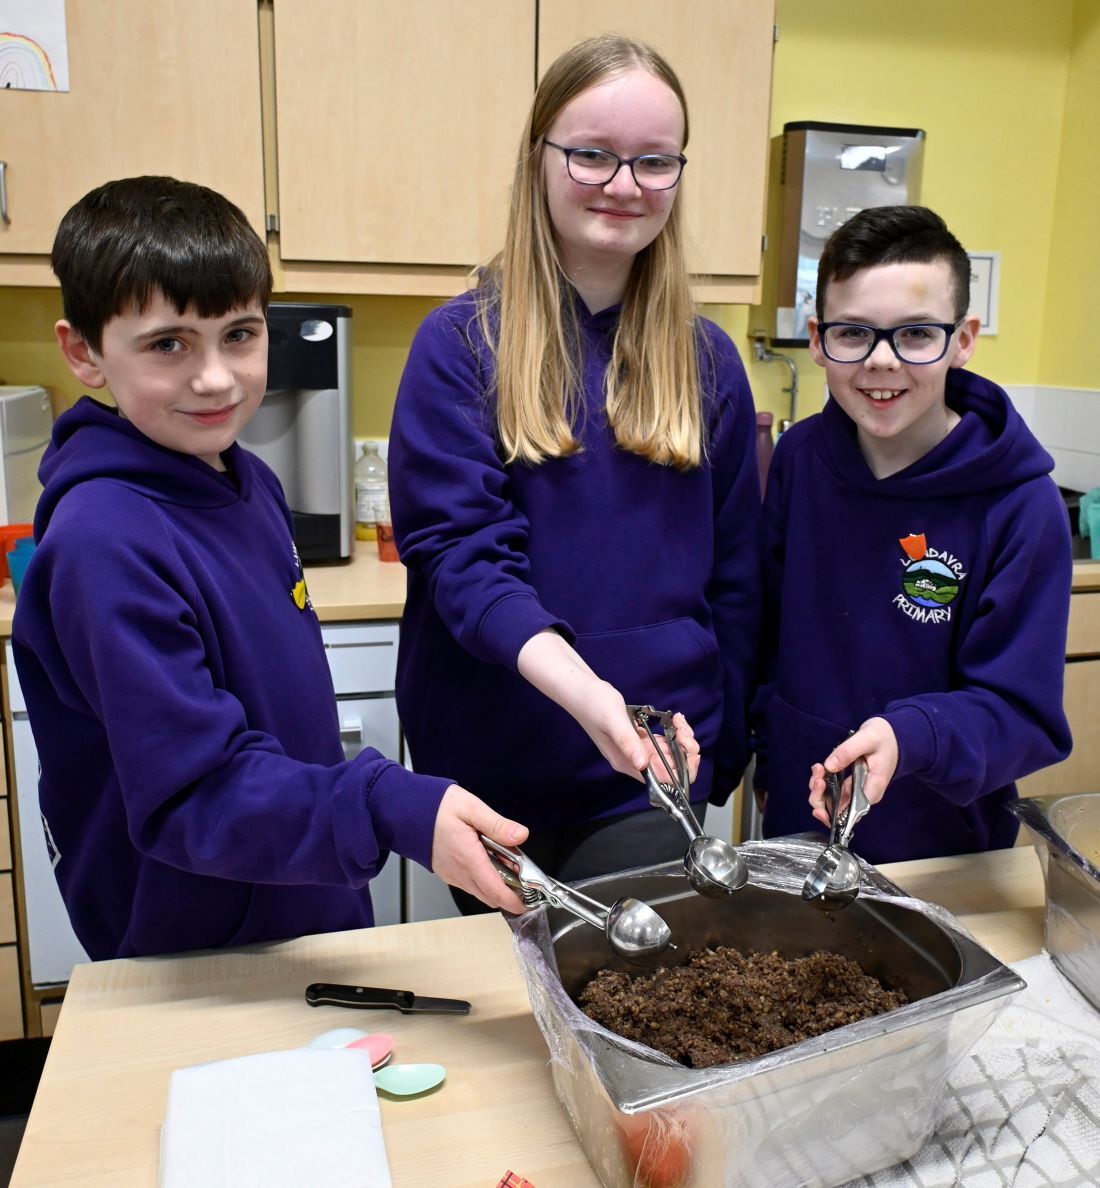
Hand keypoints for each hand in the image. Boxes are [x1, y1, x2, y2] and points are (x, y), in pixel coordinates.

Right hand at [430, 785, 529, 912]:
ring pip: (480, 891)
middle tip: (523, 874)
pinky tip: (488, 859)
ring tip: (506, 861)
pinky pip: (469, 884)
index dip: (515, 900)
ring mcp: (452, 875)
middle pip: (490, 896)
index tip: (529, 902)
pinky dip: (483, 879)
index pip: (495, 891)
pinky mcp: (447, 873)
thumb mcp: (471, 808)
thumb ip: (497, 825)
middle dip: (509, 892)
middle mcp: (459, 873)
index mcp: (468, 858)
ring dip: (496, 884)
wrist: (406, 812)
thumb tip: (520, 835)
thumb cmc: (436, 808)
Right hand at [514, 629, 699, 783]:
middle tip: (681, 727)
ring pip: (669, 756)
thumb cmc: (594, 703)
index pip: (662, 780)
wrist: (581, 689)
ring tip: (678, 720)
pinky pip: (663, 743)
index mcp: (626, 763)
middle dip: (685, 751)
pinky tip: (674, 720)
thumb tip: (643, 765)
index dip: (681, 769)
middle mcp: (633, 761)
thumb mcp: (613, 721)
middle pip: (670, 770)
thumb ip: (628, 742)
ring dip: (681, 740)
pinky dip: (673, 733)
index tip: (684, 745)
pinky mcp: (638, 739)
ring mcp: (636, 750)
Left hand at [808, 717, 896, 827]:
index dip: (832, 812)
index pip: (851, 812)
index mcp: (873, 788)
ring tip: (818, 769)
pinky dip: (822, 783)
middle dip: (820, 798)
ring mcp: (856, 791)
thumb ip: (848, 751)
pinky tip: (820, 770)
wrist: (892, 735)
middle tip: (817, 776)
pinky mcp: (850, 785)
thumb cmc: (883, 738)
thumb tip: (829, 767)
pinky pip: (832, 792)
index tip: (821, 793)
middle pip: (837, 811)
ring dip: (818, 790)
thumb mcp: (867, 738)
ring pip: (831, 802)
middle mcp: (864, 795)